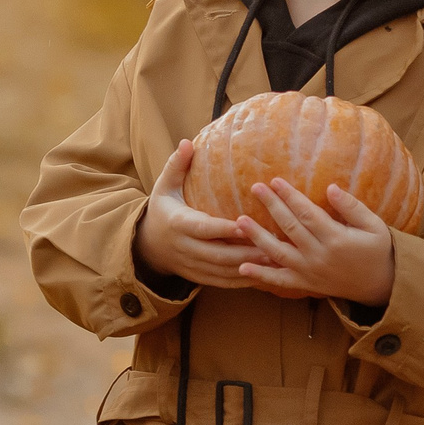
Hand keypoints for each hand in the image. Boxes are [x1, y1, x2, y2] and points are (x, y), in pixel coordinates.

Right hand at [134, 141, 268, 288]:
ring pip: (223, 272)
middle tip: (272, 246)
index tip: (245, 225)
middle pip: (217, 255)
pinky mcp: (200, 277)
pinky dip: (243, 281)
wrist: (148, 246)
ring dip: (249, 268)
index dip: (223, 229)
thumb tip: (187, 142)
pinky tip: (265, 276)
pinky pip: (223, 282)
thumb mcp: (164, 186)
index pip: (203, 228)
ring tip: (274, 261)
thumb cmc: (163, 210)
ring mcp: (192, 266)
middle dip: (245, 253)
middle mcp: (185, 248)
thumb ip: (176, 165)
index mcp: (178, 224)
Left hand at [233, 177, 397, 305]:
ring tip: (240, 221)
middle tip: (256, 188)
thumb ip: (352, 207)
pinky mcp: (305, 284)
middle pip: (289, 227)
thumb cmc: (378, 250)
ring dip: (257, 236)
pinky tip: (242, 266)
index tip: (275, 181)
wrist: (380, 285)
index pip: (307, 213)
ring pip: (278, 253)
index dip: (290, 196)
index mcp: (336, 238)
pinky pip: (280, 280)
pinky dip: (261, 275)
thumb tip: (331, 188)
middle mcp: (319, 255)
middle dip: (271, 206)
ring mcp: (310, 272)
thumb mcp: (374, 225)